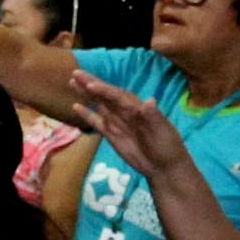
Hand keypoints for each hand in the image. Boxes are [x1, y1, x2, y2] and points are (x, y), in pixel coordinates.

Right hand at [70, 70, 191, 182]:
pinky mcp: (111, 135)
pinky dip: (87, 114)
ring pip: (99, 105)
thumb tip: (149, 101)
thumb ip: (153, 116)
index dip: (104, 89)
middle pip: (105, 95)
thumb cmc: (167, 146)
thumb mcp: (162, 131)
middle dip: (91, 84)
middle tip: (75, 73)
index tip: (90, 84)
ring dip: (86, 94)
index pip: (118, 95)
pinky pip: (96, 122)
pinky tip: (75, 106)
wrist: (164, 167)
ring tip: (72, 82)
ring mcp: (117, 123)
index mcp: (137, 108)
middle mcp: (125, 111)